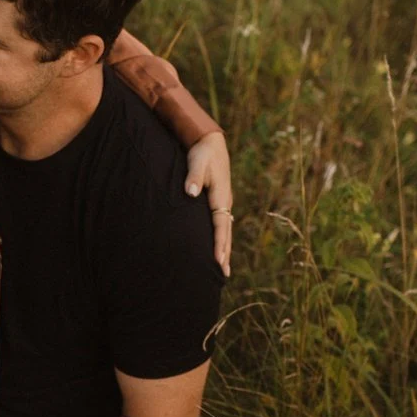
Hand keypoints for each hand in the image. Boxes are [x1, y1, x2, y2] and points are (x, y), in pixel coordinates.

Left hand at [185, 131, 232, 277]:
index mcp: (220, 196)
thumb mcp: (197, 162)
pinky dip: (221, 239)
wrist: (210, 141)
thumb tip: (190, 192)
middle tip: (223, 274)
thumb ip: (193, 177)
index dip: (219, 243)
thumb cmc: (202, 152)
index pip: (220, 225)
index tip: (217, 260)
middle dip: (225, 253)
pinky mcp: (218, 201)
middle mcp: (224, 202)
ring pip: (225, 230)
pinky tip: (219, 248)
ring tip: (223, 269)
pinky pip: (221, 224)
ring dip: (224, 249)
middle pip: (226, 232)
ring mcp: (222, 202)